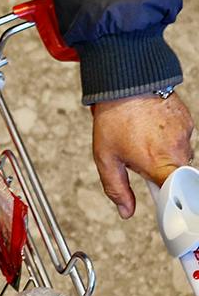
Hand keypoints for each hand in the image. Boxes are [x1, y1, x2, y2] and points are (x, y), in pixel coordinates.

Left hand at [91, 91, 193, 218]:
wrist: (127, 84)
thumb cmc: (113, 121)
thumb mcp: (106, 159)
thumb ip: (117, 189)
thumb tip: (126, 211)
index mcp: (158, 163)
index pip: (175, 193)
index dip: (169, 199)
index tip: (162, 201)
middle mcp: (177, 150)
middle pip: (177, 174)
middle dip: (161, 172)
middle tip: (138, 158)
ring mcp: (186, 134)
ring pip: (180, 155)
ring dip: (164, 154)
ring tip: (142, 138)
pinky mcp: (189, 121)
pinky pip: (182, 138)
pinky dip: (168, 138)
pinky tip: (151, 128)